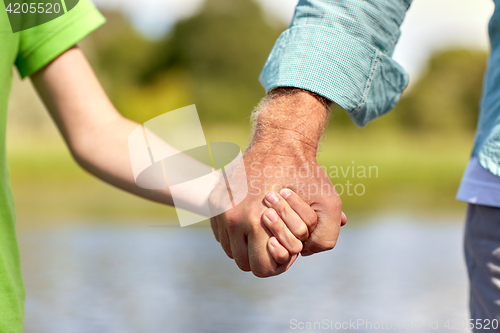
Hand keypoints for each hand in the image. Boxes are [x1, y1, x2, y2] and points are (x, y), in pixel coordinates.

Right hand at [210, 88, 344, 276]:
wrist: (280, 141)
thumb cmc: (305, 173)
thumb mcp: (328, 202)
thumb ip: (325, 237)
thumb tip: (303, 253)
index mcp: (256, 221)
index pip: (261, 268)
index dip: (278, 263)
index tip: (288, 247)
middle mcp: (232, 218)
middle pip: (244, 263)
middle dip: (262, 256)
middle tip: (277, 240)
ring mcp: (220, 209)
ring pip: (231, 249)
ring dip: (247, 245)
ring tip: (266, 229)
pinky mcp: (214, 202)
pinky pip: (222, 233)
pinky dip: (236, 232)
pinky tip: (253, 219)